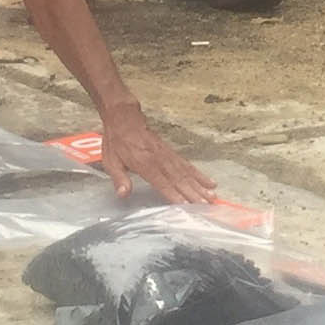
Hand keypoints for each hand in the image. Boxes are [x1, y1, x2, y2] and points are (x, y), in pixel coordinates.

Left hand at [98, 97, 214, 204]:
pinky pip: (187, 164)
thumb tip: (123, 194)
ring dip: (201, 186)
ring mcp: (167, 155)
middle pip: (180, 179)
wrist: (124, 118)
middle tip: (208, 205)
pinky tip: (209, 182)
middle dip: (194, 193)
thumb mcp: (110, 160)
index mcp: (144, 164)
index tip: (186, 206)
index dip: (174, 195)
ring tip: (213, 196)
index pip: (162, 182)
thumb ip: (119, 178)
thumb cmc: (116, 141)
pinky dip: (199, 174)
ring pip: (187, 172)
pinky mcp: (171, 152)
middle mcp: (159, 160)